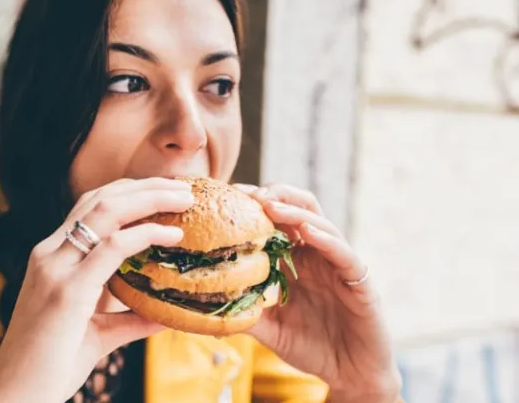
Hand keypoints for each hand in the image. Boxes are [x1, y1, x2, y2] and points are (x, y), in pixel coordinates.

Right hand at [0, 177, 193, 402]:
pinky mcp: (67, 290)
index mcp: (52, 258)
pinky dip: (146, 235)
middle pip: (100, 198)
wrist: (17, 396)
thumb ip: (130, 319)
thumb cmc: (51, 365)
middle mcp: (49, 254)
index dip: (129, 192)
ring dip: (150, 198)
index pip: (90, 207)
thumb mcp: (97, 333)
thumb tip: (167, 314)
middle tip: (185, 187)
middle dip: (145, 186)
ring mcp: (55, 268)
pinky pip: (112, 248)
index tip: (165, 192)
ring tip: (185, 199)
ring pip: (106, 211)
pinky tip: (172, 236)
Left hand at [234, 183, 401, 401]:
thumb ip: (246, 314)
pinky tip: (307, 232)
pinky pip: (344, 254)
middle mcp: (318, 256)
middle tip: (249, 194)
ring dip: (295, 212)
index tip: (230, 196)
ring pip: (321, 225)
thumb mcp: (271, 329)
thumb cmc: (313, 348)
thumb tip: (208, 305)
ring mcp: (339, 266)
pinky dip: (326, 240)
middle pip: (300, 210)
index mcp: (297, 261)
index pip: (277, 223)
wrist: (351, 375)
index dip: (256, 206)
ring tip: (270, 205)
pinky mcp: (359, 281)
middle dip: (276, 195)